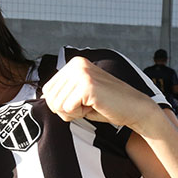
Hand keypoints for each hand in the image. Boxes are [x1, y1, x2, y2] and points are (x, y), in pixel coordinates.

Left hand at [41, 56, 158, 132]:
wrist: (135, 108)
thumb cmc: (107, 105)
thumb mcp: (79, 95)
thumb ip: (62, 92)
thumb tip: (42, 95)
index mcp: (74, 64)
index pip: (47, 91)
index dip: (61, 104)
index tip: (82, 101)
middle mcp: (76, 64)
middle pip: (50, 98)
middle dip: (66, 109)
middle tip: (88, 105)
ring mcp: (81, 73)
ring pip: (56, 105)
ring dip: (73, 112)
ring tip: (91, 105)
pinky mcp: (87, 86)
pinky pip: (67, 109)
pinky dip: (79, 114)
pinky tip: (95, 106)